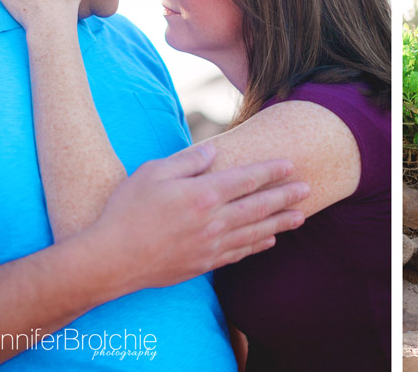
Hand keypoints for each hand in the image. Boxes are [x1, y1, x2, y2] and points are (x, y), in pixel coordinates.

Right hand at [83, 143, 308, 295]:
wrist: (110, 260)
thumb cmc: (127, 210)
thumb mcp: (153, 172)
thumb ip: (188, 162)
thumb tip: (214, 153)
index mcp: (203, 194)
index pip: (247, 179)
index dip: (271, 171)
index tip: (290, 165)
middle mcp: (213, 220)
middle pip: (259, 206)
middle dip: (286, 196)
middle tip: (308, 189)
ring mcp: (210, 245)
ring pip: (255, 232)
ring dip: (280, 223)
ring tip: (302, 216)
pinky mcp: (203, 264)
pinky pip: (239, 253)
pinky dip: (257, 245)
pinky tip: (269, 240)